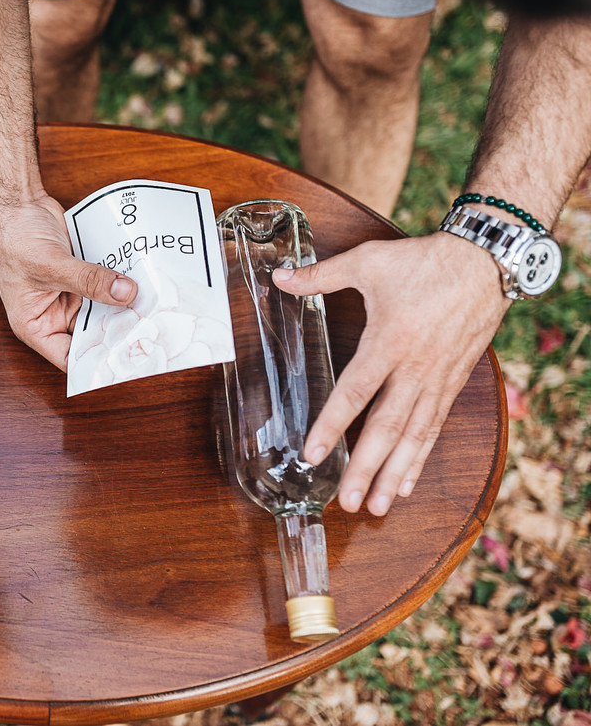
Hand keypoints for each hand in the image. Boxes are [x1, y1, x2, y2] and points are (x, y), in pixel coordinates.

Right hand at [0, 194, 135, 368]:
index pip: (69, 358)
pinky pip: (106, 285)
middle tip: (146, 328)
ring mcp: (70, 294)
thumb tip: (123, 292)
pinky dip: (120, 282)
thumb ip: (88, 280)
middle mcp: (53, 314)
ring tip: (149, 306)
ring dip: (121, 304)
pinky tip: (140, 282)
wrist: (15, 204)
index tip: (125, 357)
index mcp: (36, 325)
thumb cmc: (11, 239)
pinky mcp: (82, 276)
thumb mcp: (51, 265)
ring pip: (103, 308)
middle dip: (115, 329)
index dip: (95, 361)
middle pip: (92, 333)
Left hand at [272, 232, 509, 515]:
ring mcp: (437, 379)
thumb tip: (280, 277)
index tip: (313, 453)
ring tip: (378, 506)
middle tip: (348, 501)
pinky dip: (421, 457)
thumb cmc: (426, 261)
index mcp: (389, 341)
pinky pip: (435, 427)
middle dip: (367, 468)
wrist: (486, 262)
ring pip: (414, 436)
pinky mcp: (453, 382)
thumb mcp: (369, 261)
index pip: (356, 392)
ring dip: (395, 474)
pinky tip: (408, 483)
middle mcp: (415, 369)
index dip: (332, 425)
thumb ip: (321, 275)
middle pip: (387, 427)